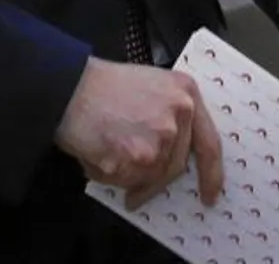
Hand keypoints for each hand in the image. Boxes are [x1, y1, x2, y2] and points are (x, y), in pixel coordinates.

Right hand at [54, 58, 223, 210]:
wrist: (66, 86)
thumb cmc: (99, 84)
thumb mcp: (149, 85)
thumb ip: (170, 113)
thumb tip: (174, 152)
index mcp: (185, 93)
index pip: (209, 143)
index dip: (211, 174)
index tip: (210, 194)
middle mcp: (177, 117)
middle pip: (175, 166)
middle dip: (156, 180)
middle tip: (139, 190)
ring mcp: (158, 140)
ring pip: (150, 177)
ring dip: (129, 176)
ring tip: (107, 158)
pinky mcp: (135, 159)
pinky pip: (127, 181)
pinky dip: (111, 177)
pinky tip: (97, 158)